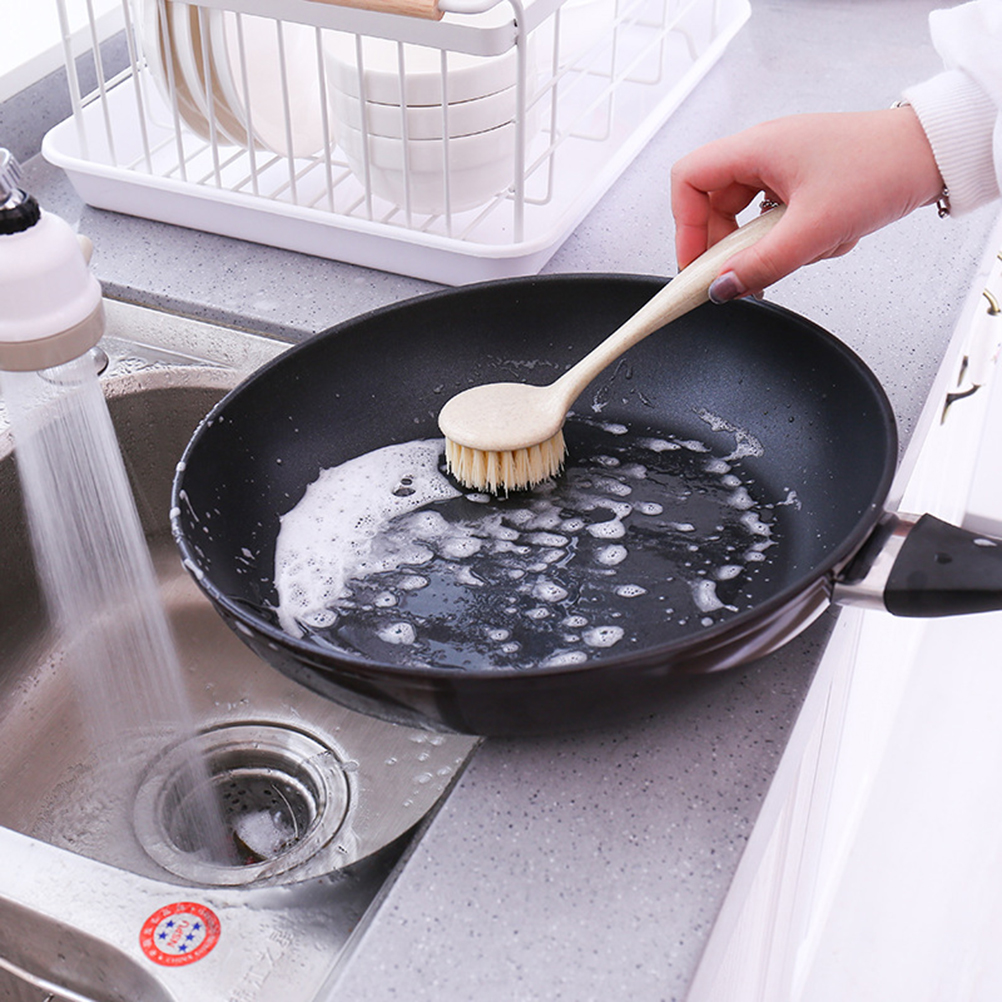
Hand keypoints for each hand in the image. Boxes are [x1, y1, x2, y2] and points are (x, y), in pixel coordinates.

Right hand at [670, 108, 944, 300]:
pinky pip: (774, 218)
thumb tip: (723, 288)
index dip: (684, 226)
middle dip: (727, 246)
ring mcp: (783, 166)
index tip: (695, 265)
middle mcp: (764, 152)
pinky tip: (817, 242)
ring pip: (745, 217)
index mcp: (757, 148)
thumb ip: (762, 264)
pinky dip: (788, 238)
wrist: (933, 154)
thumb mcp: (815, 230)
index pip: (688, 181)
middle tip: (738, 275)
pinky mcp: (802, 181)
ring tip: (797, 253)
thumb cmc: (883, 168)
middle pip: (713, 205)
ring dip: (764, 245)